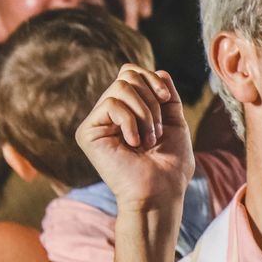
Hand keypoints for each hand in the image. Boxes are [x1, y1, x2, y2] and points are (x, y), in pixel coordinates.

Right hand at [75, 65, 194, 216]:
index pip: (131, 73)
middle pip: (126, 75)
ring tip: (149, 140)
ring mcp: (97, 123)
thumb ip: (166, 95)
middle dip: (151, 99)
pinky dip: (131, 122)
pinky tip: (134, 144)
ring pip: (120, 87)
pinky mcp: (87, 132)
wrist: (161, 192)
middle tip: (158, 130)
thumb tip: (159, 70)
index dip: (151, 79)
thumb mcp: (175, 121)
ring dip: (145, 113)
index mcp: (127, 111)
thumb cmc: (170, 165)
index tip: (166, 99)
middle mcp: (108, 115)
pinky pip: (111, 105)